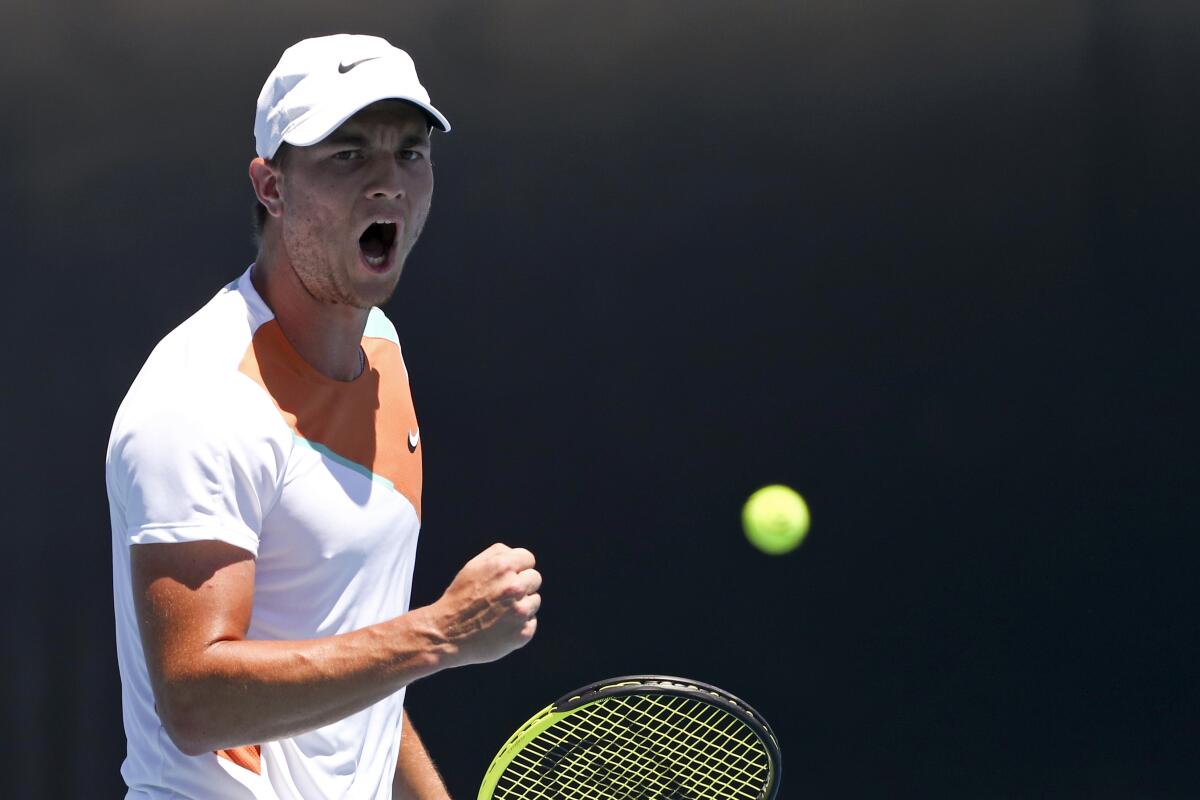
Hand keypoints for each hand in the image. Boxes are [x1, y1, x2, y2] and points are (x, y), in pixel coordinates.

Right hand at [428, 543, 540, 666]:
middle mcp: (515, 587)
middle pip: (535, 578)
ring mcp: (520, 612)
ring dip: (522, 604)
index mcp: (503, 567)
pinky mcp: (523, 633)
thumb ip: (498, 553)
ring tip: (500, 612)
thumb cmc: (460, 598)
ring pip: (535, 600)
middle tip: (502, 595)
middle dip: (522, 584)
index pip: (528, 558)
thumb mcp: (473, 566)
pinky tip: (501, 626)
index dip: (518, 567)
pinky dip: (520, 624)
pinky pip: (531, 622)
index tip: (509, 576)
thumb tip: (517, 554)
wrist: (447, 634)